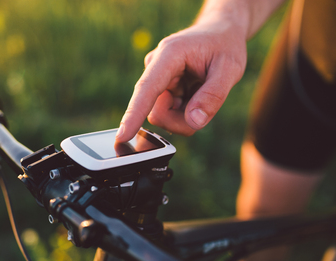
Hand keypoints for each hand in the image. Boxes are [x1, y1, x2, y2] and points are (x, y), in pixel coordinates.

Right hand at [115, 19, 246, 141]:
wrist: (219, 32)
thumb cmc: (225, 46)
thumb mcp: (230, 68)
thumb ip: (213, 96)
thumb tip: (193, 123)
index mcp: (169, 54)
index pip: (147, 88)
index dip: (134, 114)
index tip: (122, 135)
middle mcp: (155, 67)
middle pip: (157, 112)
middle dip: (182, 120)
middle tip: (207, 107)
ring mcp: (155, 79)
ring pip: (162, 116)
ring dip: (185, 116)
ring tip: (202, 94)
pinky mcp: (158, 89)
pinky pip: (167, 113)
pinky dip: (184, 112)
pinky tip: (194, 94)